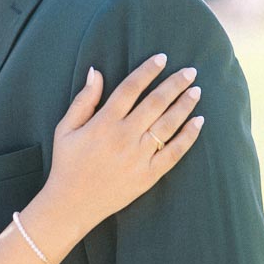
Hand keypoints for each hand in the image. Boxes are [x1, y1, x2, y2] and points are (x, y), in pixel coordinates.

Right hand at [40, 54, 202, 238]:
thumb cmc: (66, 164)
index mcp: (103, 122)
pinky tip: (199, 122)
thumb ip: (83, 100)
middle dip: (175, 84)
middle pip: (156, 102)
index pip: (131, 88)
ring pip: (168, 124)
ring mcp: (138, 156)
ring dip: (185, 105)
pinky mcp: (148, 175)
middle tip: (191, 72)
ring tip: (197, 91)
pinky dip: (189, 136)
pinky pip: (174, 153)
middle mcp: (124, 136)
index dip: (148, 71)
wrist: (72, 204)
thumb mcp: (65, 129)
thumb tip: (95, 71)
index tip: (162, 58)